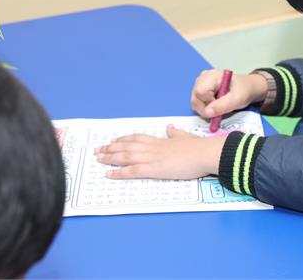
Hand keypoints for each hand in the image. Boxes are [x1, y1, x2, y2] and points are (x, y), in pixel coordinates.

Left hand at [96, 124, 225, 179]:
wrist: (204, 153)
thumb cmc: (198, 147)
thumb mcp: (185, 137)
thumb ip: (175, 134)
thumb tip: (170, 128)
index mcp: (160, 140)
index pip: (137, 138)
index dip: (123, 139)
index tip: (113, 141)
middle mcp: (152, 147)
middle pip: (127, 146)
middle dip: (111, 148)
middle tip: (98, 150)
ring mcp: (152, 158)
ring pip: (125, 157)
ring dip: (110, 158)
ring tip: (98, 159)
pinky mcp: (154, 169)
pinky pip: (132, 171)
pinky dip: (119, 173)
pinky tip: (108, 174)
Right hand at [191, 70, 266, 118]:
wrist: (247, 88)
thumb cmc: (243, 91)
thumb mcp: (237, 99)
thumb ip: (223, 105)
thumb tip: (207, 112)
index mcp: (212, 75)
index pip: (200, 92)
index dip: (208, 104)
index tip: (219, 108)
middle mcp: (203, 77)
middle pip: (195, 98)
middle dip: (206, 109)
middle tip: (219, 111)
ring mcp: (200, 83)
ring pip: (195, 102)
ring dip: (206, 109)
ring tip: (219, 107)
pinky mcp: (201, 89)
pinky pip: (197, 102)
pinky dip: (206, 108)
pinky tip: (215, 106)